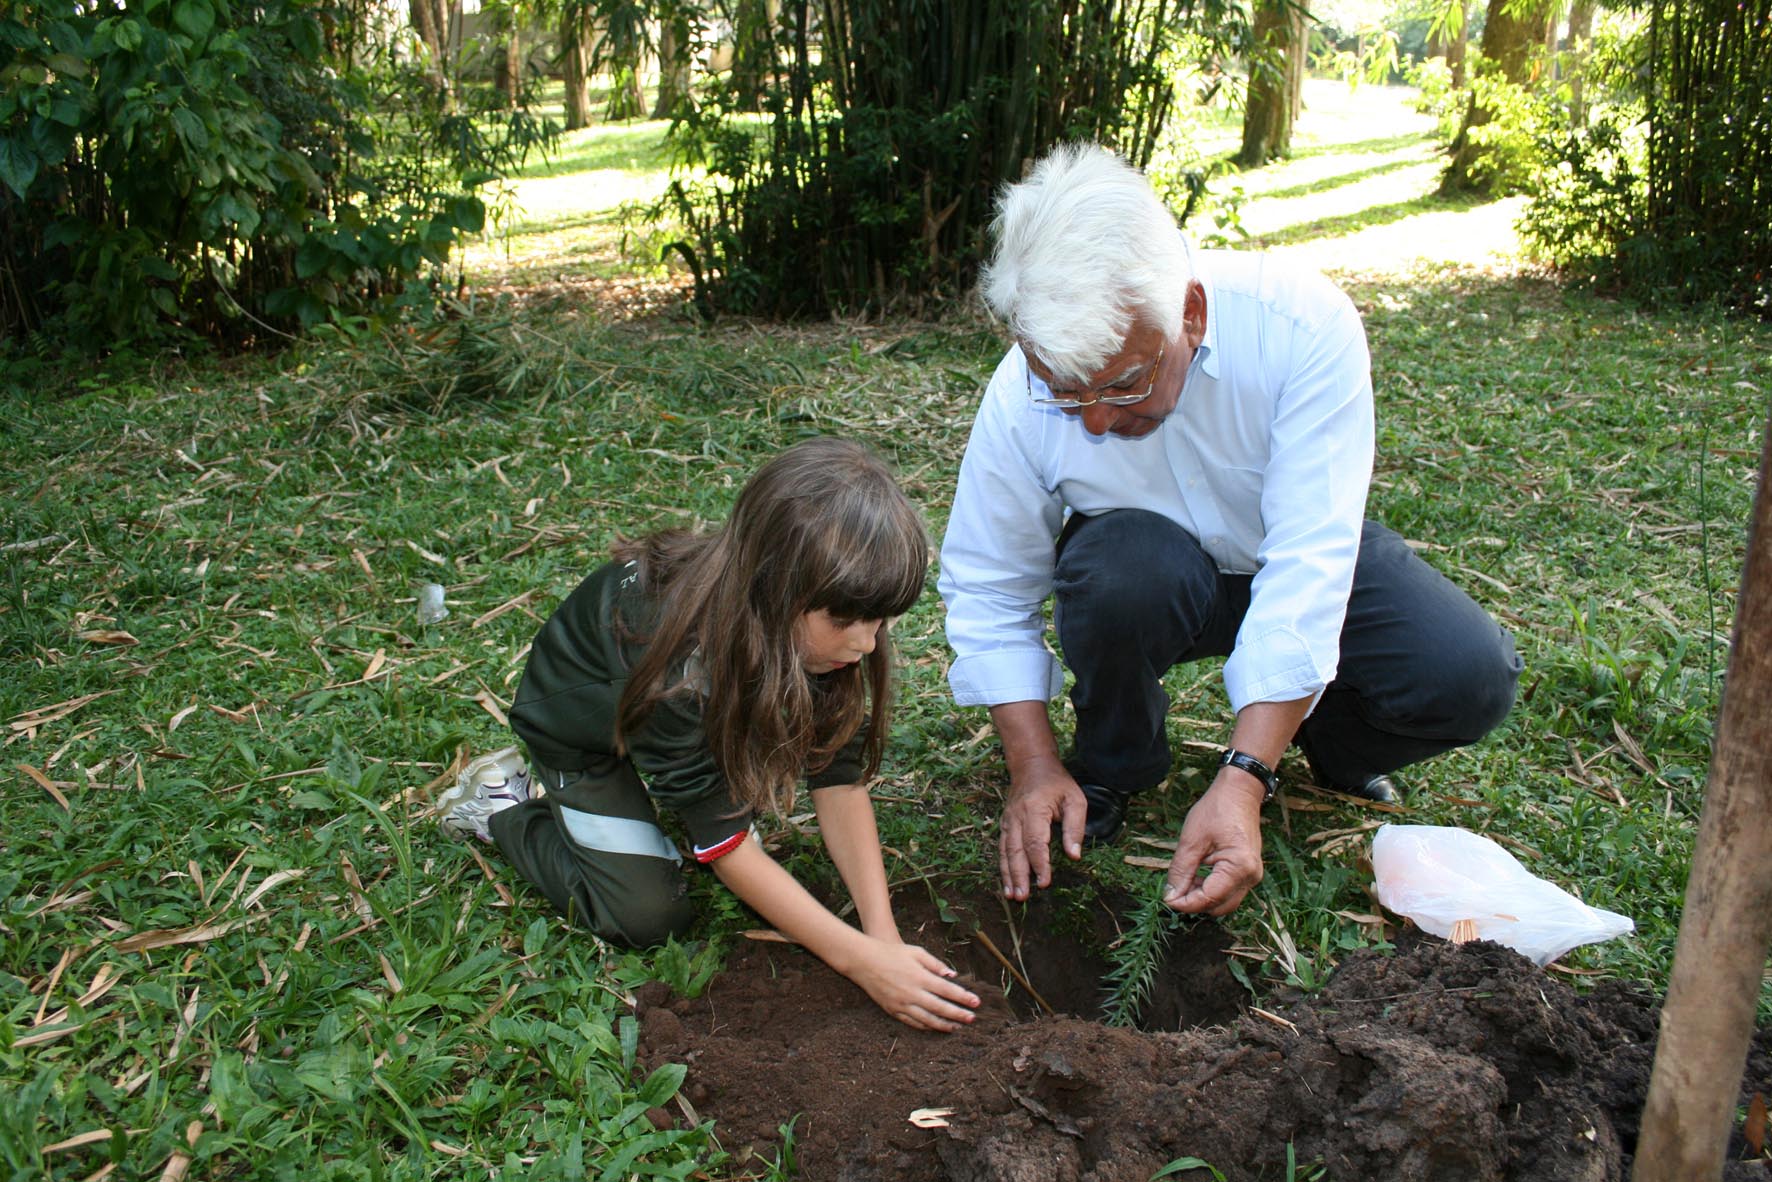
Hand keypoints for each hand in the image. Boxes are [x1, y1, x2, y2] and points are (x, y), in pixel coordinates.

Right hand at [845, 936, 980, 1032]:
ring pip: (927, 1019)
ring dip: (944, 1024)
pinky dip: (926, 1026)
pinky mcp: (892, 1010)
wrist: (863, 961)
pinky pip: (912, 1022)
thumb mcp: (916, 952)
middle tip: (972, 1018)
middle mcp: (912, 993)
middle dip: (958, 1014)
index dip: (963, 997)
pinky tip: (935, 1026)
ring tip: (957, 1026)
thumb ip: (935, 964)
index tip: (976, 1002)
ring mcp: (901, 1004)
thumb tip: (952, 975)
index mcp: (920, 977)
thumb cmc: (891, 953)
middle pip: (940, 1008)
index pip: (947, 990)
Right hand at [998, 757, 1086, 900]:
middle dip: (1019, 875)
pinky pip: (1002, 849)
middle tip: (1023, 897)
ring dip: (1008, 875)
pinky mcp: (1005, 825)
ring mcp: (1007, 821)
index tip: (1045, 883)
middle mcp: (1016, 816)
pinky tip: (1007, 883)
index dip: (1040, 864)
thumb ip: (1075, 828)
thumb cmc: (1057, 783)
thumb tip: (1074, 856)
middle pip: (1015, 850)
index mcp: (1034, 808)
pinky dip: (1003, 867)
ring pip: (1005, 852)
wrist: (1031, 765)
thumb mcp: (1075, 799)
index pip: (1035, 841)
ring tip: (1013, 896)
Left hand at [1161, 769, 1264, 916]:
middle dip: (1195, 903)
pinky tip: (1196, 877)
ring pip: (1225, 902)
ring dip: (1203, 897)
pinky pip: (1229, 891)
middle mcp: (1251, 876)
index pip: (1210, 898)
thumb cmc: (1216, 810)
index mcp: (1239, 867)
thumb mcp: (1192, 840)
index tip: (1167, 899)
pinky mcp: (1248, 872)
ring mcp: (1252, 875)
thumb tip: (1171, 896)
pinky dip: (1212, 890)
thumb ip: (1181, 871)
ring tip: (1184, 881)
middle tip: (1173, 891)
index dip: (1187, 903)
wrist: (1239, 792)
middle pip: (1220, 906)